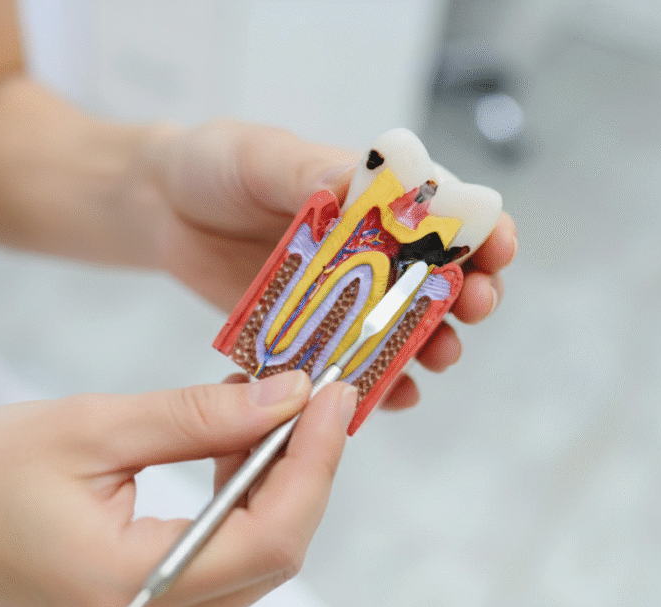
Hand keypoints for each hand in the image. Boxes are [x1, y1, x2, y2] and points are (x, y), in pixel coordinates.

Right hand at [0, 372, 355, 606]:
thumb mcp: (91, 426)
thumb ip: (199, 416)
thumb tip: (290, 396)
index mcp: (127, 589)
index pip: (268, 540)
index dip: (316, 464)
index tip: (335, 396)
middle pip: (273, 555)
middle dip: (304, 469)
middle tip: (312, 395)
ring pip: (254, 561)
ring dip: (275, 484)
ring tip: (271, 411)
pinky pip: (222, 564)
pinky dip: (242, 505)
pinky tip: (236, 449)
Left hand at [147, 120, 517, 409]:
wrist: (163, 207)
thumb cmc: (217, 166)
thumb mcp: (263, 157)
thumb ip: (309, 173)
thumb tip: (361, 186)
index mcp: (370, 196)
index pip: (441, 213)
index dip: (477, 231)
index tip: (497, 249)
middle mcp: (366, 249)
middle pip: (436, 278)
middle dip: (467, 294)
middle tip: (473, 308)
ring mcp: (339, 295)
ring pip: (401, 327)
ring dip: (431, 343)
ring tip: (440, 357)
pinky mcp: (307, 332)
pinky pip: (348, 362)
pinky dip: (378, 381)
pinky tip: (397, 395)